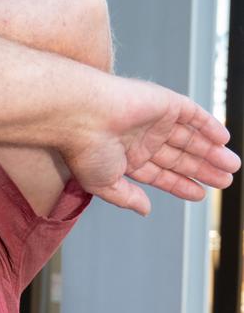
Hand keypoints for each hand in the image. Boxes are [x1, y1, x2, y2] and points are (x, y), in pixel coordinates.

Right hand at [64, 75, 239, 214]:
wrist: (83, 115)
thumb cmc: (85, 149)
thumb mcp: (105, 184)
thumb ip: (127, 197)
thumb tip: (145, 209)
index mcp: (126, 158)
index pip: (160, 174)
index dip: (181, 184)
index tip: (200, 194)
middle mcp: (141, 139)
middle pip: (180, 156)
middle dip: (202, 169)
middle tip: (225, 181)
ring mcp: (154, 120)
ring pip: (189, 137)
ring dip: (211, 151)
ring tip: (231, 166)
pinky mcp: (165, 102)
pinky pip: (193, 114)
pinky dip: (208, 125)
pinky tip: (223, 139)